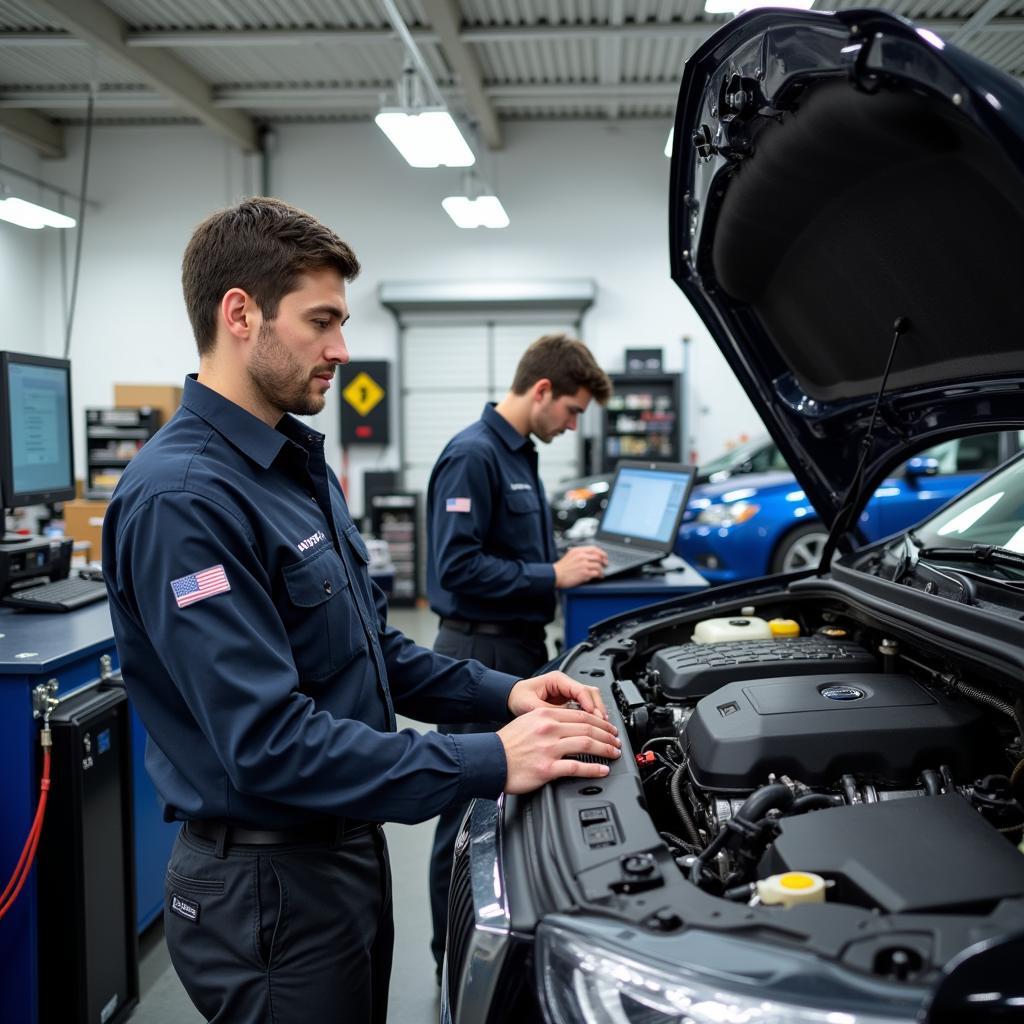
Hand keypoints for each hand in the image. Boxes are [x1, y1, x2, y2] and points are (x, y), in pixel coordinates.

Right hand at [497, 706, 621, 793]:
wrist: (488, 760)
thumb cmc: (505, 744)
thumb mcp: (527, 722)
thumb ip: (547, 721)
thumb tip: (567, 725)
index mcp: (545, 715)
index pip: (580, 714)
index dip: (599, 721)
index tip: (607, 727)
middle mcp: (549, 728)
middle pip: (587, 727)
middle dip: (606, 734)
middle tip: (616, 740)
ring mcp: (549, 748)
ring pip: (586, 744)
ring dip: (605, 749)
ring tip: (614, 753)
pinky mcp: (547, 768)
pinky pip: (576, 767)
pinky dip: (593, 768)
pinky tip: (602, 770)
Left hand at [508, 670, 610, 721]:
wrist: (511, 699)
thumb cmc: (518, 698)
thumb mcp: (530, 705)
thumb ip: (548, 712)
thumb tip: (566, 721)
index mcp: (557, 680)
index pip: (580, 689)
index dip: (589, 704)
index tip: (594, 716)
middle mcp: (565, 684)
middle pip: (590, 693)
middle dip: (598, 708)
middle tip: (603, 724)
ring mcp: (568, 693)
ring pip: (591, 699)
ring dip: (597, 712)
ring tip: (602, 726)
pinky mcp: (568, 702)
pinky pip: (584, 707)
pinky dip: (591, 716)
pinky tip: (594, 727)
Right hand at [554, 545, 607, 587]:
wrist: (555, 575)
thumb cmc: (561, 568)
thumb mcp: (570, 555)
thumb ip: (580, 554)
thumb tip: (590, 556)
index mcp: (578, 550)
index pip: (594, 548)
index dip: (602, 553)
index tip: (604, 556)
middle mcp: (581, 556)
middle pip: (598, 556)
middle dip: (604, 561)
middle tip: (605, 564)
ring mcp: (583, 564)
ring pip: (599, 565)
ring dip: (601, 570)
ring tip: (601, 573)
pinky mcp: (584, 573)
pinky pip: (596, 573)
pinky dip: (599, 575)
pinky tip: (598, 576)